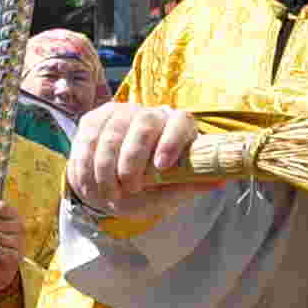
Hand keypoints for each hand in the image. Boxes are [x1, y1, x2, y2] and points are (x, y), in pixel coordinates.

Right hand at [67, 105, 203, 211]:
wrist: (114, 186)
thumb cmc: (149, 189)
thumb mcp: (169, 193)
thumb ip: (188, 186)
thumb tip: (222, 179)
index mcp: (176, 127)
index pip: (180, 121)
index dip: (171, 140)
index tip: (162, 166)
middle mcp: (150, 114)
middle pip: (143, 125)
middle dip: (133, 160)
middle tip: (130, 188)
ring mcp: (121, 113)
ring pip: (111, 134)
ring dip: (106, 170)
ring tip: (109, 194)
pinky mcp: (94, 120)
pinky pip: (86, 141)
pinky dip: (85, 168)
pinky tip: (89, 186)